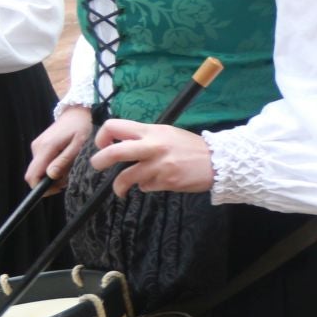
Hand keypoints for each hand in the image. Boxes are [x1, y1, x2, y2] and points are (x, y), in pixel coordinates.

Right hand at [27, 106, 93, 192]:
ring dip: (53, 174)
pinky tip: (65, 162)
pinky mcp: (39, 146)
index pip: (32, 175)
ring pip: (39, 169)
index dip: (41, 188)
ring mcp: (36, 146)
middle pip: (34, 174)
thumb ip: (64, 161)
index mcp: (46, 148)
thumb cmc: (81, 127)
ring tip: (70, 167)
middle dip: (49, 182)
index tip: (57, 189)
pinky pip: (42, 162)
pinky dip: (52, 167)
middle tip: (68, 178)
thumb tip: (50, 176)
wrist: (76, 112)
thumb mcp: (78, 145)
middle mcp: (36, 147)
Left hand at [90, 119, 214, 197]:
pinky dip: (146, 186)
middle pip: (114, 152)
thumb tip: (121, 146)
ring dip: (120, 185)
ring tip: (121, 189)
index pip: (115, 127)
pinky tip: (155, 182)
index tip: (103, 146)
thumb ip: (145, 138)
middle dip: (99, 162)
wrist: (218, 161)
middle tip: (98, 167)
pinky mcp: (166, 181)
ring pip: (126, 177)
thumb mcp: (167, 134)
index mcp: (152, 131)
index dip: (102, 137)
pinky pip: (145, 186)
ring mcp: (159, 165)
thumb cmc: (190, 147)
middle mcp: (153, 146)